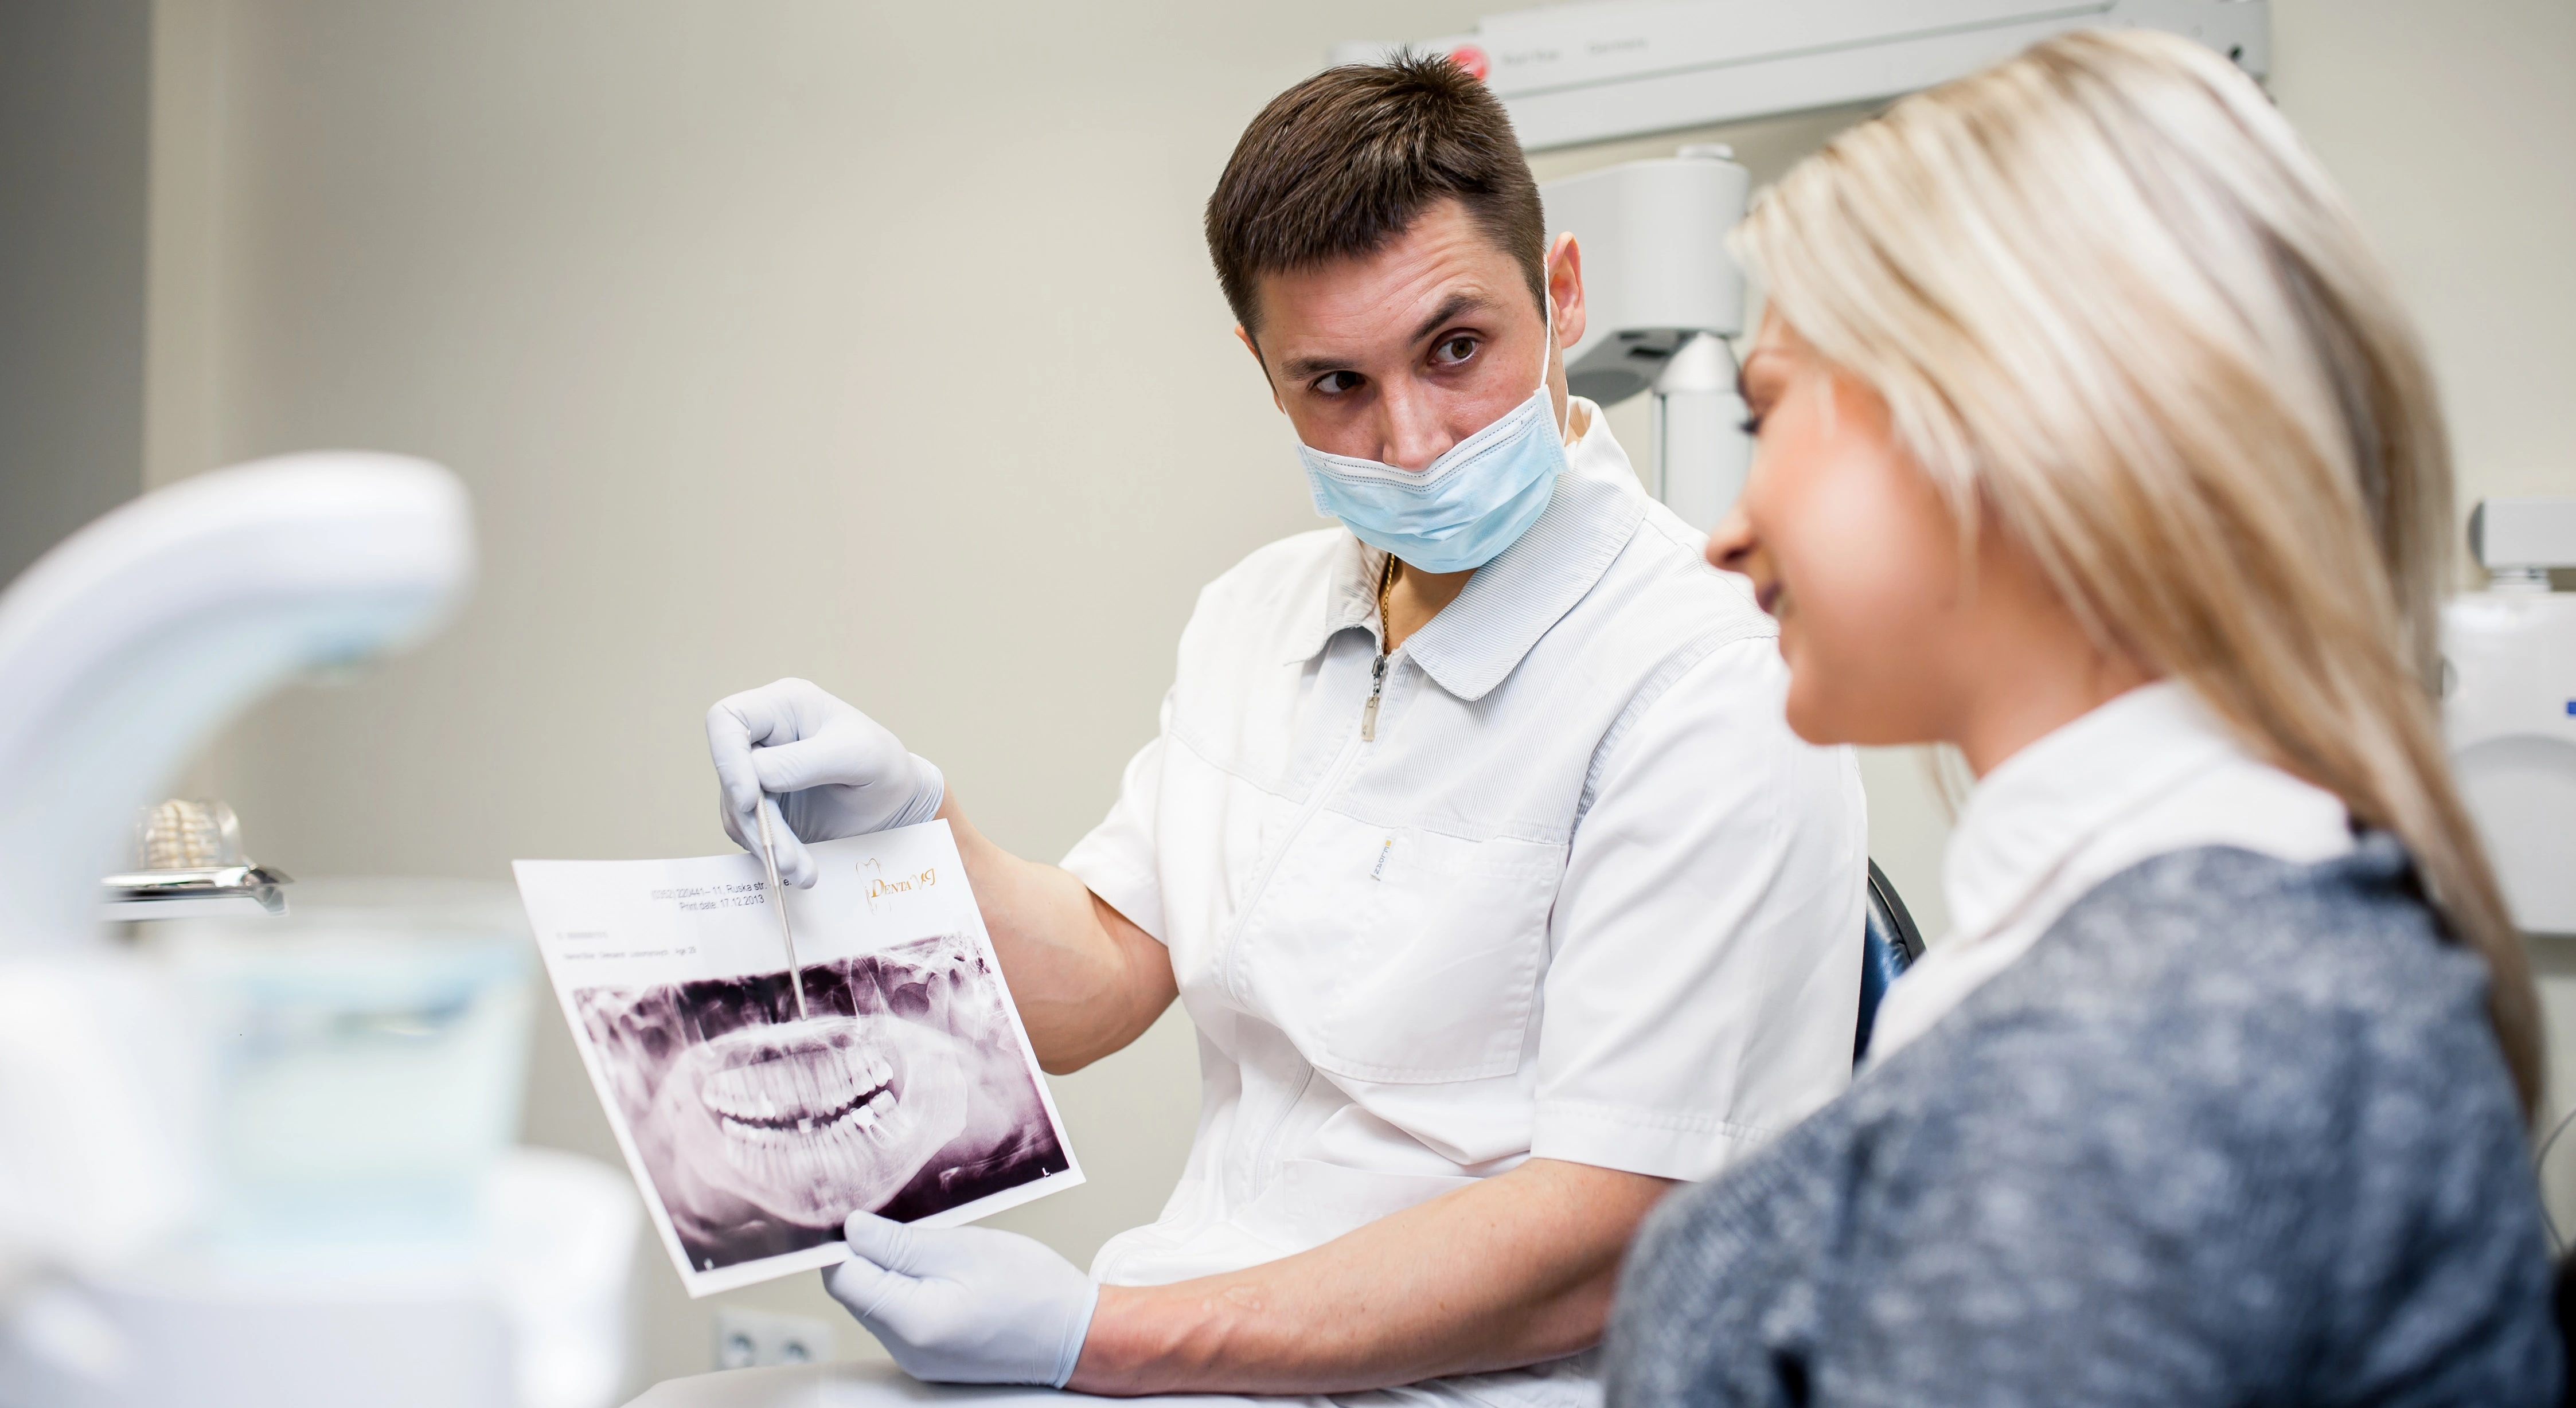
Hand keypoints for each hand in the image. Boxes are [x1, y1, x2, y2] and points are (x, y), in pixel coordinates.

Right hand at [705, 678, 944, 886]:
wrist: (894, 804)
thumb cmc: (884, 765)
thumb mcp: (860, 756)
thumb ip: (810, 761)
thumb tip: (758, 775)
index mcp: (783, 705)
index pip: (726, 719)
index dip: (727, 759)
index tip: (748, 799)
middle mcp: (764, 735)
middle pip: (729, 774)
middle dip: (756, 820)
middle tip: (786, 857)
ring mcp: (758, 771)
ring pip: (736, 809)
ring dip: (766, 844)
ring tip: (802, 871)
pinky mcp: (761, 804)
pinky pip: (748, 830)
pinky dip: (770, 851)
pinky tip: (799, 866)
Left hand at [822, 1212, 1099, 1386]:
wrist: (1076, 1335)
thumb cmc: (1031, 1289)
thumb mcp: (963, 1248)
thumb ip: (899, 1242)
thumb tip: (852, 1229)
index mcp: (910, 1322)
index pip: (842, 1277)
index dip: (848, 1240)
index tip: (868, 1212)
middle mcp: (905, 1349)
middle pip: (857, 1292)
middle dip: (872, 1253)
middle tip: (909, 1224)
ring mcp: (917, 1358)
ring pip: (878, 1303)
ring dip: (893, 1270)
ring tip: (935, 1250)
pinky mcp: (931, 1357)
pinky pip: (901, 1317)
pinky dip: (911, 1290)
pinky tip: (942, 1273)